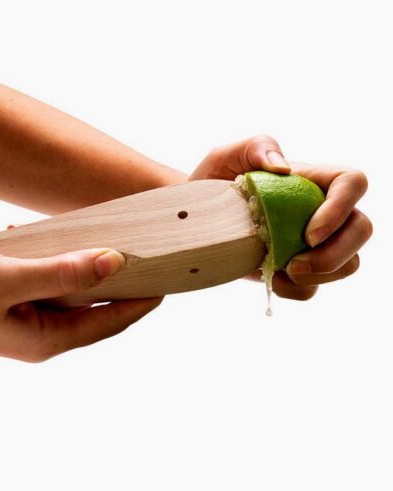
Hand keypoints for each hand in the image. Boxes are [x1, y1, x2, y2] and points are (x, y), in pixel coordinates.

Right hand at [0, 235, 161, 361]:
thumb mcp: (7, 279)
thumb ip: (62, 271)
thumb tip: (113, 261)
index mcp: (46, 339)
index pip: (109, 321)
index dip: (141, 303)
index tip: (167, 283)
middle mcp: (42, 333)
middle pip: (97, 307)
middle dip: (121, 284)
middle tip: (149, 260)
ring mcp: (29, 318)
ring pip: (73, 292)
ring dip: (86, 269)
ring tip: (108, 246)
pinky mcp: (17, 302)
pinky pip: (48, 281)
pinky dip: (54, 261)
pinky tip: (48, 242)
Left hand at [190, 135, 371, 299]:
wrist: (198, 218)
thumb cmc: (214, 182)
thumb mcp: (226, 155)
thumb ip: (257, 147)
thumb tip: (284, 168)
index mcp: (313, 180)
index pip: (352, 183)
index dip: (341, 209)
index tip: (308, 234)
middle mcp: (321, 211)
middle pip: (361, 229)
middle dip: (336, 255)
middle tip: (294, 265)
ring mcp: (313, 244)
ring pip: (348, 264)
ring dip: (318, 275)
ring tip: (279, 269)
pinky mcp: (297, 270)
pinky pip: (312, 288)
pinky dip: (295, 290)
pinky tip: (272, 278)